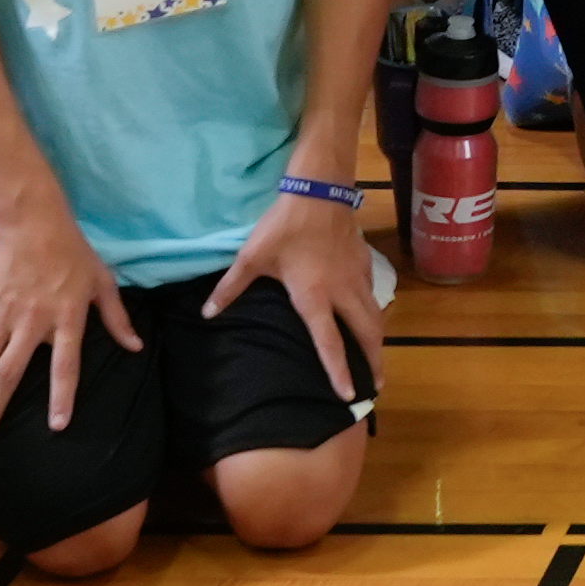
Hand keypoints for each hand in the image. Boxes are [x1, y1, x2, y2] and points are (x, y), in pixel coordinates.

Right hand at [0, 196, 135, 437]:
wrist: (35, 222)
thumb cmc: (74, 253)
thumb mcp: (104, 282)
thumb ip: (117, 319)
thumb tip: (135, 347)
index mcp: (67, 319)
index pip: (66, 366)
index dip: (62, 397)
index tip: (56, 426)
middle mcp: (33, 322)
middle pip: (11, 372)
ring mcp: (5, 313)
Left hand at [205, 184, 389, 406]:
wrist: (319, 190)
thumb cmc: (284, 226)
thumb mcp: (252, 257)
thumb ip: (230, 288)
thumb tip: (207, 313)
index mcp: (314, 297)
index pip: (329, 343)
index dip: (339, 371)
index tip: (348, 396)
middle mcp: (342, 293)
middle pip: (365, 334)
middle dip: (373, 362)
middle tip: (377, 386)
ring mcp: (357, 277)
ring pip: (374, 315)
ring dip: (377, 340)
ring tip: (378, 359)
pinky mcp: (364, 262)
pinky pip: (372, 295)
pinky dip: (374, 313)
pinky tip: (369, 315)